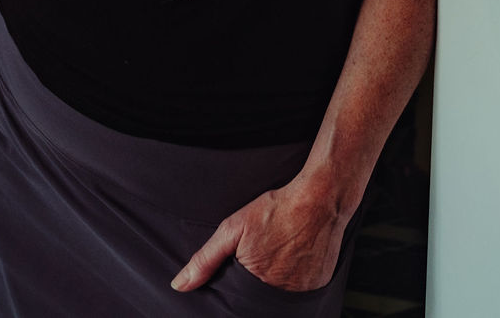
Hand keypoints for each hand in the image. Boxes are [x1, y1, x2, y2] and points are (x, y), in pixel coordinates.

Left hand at [171, 174, 352, 294]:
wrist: (319, 199)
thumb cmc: (276, 211)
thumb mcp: (232, 229)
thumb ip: (205, 259)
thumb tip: (180, 284)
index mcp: (254, 284)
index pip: (238, 300)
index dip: (238, 285)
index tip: (245, 266)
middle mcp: (279, 294)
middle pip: (259, 298)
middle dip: (257, 282)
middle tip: (266, 254)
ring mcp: (301, 292)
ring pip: (281, 295)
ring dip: (277, 280)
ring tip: (279, 253)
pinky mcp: (318, 286)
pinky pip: (301, 290)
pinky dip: (296, 277)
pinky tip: (294, 256)